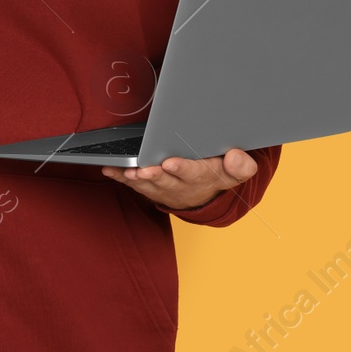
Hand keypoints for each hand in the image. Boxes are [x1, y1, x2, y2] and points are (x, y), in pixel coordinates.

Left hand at [101, 148, 258, 210]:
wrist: (204, 195)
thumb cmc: (217, 175)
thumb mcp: (235, 172)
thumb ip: (240, 166)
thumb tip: (237, 156)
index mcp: (203, 177)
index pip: (194, 173)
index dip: (182, 169)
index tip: (171, 163)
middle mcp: (181, 185)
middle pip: (167, 180)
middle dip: (155, 175)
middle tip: (144, 170)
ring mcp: (164, 188)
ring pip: (149, 184)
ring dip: (137, 178)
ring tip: (128, 172)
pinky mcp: (150, 187)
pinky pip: (134, 183)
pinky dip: (121, 176)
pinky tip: (110, 169)